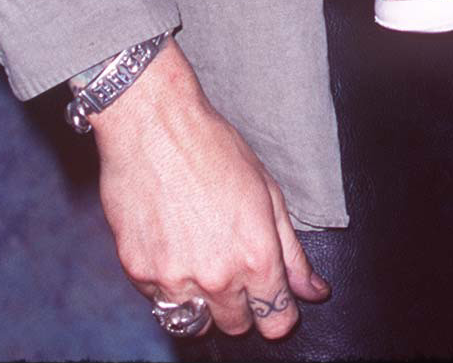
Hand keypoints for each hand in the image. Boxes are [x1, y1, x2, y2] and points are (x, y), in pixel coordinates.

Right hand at [90, 40, 329, 340]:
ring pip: (194, 322)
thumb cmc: (214, 148)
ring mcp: (174, 279)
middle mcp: (217, 277)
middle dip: (240, 304)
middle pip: (235, 327)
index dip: (277, 311)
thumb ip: (291, 251)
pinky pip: (159, 302)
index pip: (276, 321)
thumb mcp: (267, 193)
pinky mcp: (138, 273)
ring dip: (202, 303)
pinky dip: (167, 285)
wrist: (155, 125)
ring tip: (199, 259)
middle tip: (231, 264)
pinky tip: (171, 244)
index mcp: (256, 257)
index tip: (270, 297)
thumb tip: (314, 292)